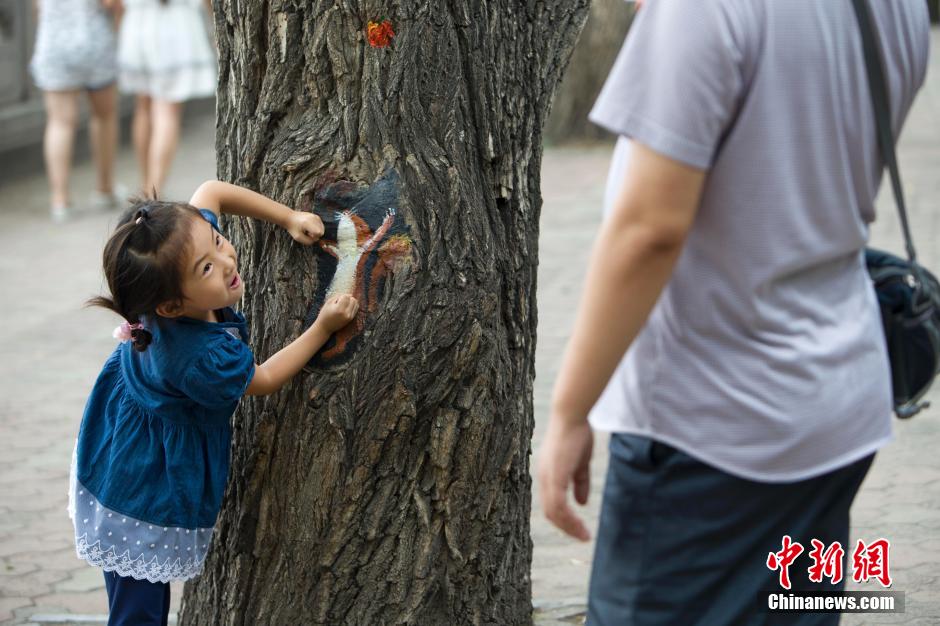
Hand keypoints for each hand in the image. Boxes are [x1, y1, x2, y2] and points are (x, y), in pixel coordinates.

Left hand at [285, 211, 324, 243]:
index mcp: (308, 223)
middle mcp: (313, 218)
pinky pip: (321, 224)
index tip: (308, 235)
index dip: (315, 236)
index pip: (319, 232)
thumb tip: (315, 240)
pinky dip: (317, 227)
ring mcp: (315, 216)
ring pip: (322, 227)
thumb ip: (308, 241)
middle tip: (308, 233)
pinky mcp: (316, 216)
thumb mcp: (298, 237)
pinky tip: (310, 227)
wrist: (290, 217)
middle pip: (322, 230)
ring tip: (309, 230)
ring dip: (317, 231)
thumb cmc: (293, 227)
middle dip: (317, 234)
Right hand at [315, 294, 358, 332]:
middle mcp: (346, 313)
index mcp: (339, 309)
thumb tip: (350, 294)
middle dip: (348, 298)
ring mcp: (349, 317)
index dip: (342, 296)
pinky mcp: (351, 319)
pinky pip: (356, 309)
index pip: (347, 297)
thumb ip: (339, 296)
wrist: (324, 328)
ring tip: (343, 305)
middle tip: (340, 302)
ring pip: (356, 304)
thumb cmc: (324, 314)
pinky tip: (345, 308)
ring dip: (351, 302)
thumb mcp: (328, 302)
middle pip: (353, 299)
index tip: (336, 300)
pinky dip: (352, 306)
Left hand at [537, 416, 593, 540]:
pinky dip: (569, 518)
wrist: (572, 416)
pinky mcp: (555, 476)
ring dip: (569, 526)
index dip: (564, 519)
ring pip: (553, 512)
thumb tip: (582, 503)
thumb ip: (580, 482)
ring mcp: (547, 477)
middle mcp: (544, 478)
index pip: (551, 504)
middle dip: (567, 527)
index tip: (580, 529)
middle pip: (550, 512)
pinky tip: (580, 524)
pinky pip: (559, 504)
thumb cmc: (576, 434)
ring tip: (584, 536)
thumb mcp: (581, 463)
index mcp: (548, 475)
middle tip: (583, 537)